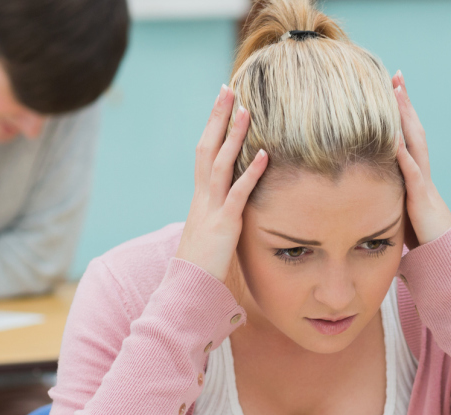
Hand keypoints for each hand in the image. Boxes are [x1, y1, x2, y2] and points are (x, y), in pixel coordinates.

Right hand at [174, 85, 267, 303]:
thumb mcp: (212, 232)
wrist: (186, 291)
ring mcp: (211, 210)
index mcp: (200, 196)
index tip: (222, 101)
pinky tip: (264, 154)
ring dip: (233, 136)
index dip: (213, 126)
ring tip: (246, 110)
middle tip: (227, 88)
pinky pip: (238, 194)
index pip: (204, 151)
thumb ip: (222, 213)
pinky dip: (250, 173)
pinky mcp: (223, 225)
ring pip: (219, 164)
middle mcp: (202, 197)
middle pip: (206, 147)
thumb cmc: (202, 264)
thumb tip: (236, 204)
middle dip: (217, 117)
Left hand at [392, 71, 450, 248]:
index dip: (399, 112)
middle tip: (396, 76)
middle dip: (404, 103)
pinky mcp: (421, 201)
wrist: (445, 259)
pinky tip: (393, 139)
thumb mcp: (399, 211)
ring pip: (414, 144)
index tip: (391, 86)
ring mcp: (423, 184)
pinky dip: (403, 156)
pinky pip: (412, 174)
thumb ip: (387, 196)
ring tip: (396, 94)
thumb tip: (362, 190)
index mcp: (415, 174)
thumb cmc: (421, 239)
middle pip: (413, 130)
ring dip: (405, 119)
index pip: (406, 136)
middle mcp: (421, 173)